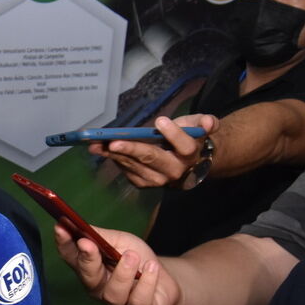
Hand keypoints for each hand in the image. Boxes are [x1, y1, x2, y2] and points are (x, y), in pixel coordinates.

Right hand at [54, 225, 180, 304]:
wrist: (165, 279)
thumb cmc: (138, 260)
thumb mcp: (119, 241)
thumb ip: (101, 236)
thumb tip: (81, 227)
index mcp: (91, 268)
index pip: (71, 257)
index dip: (63, 243)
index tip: (60, 227)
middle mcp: (100, 287)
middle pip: (87, 277)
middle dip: (87, 260)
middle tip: (89, 243)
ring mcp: (119, 302)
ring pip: (113, 293)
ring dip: (122, 272)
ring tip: (132, 256)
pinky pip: (139, 301)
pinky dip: (146, 281)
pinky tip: (150, 267)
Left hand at [90, 114, 217, 187]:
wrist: (188, 164)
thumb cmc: (190, 138)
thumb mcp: (199, 126)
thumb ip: (204, 123)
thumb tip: (208, 123)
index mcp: (190, 155)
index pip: (184, 146)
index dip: (173, 134)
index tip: (160, 121)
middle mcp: (174, 171)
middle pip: (153, 159)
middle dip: (132, 149)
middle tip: (113, 142)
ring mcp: (158, 180)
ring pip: (135, 165)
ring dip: (114, 154)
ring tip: (96, 144)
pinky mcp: (145, 183)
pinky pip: (128, 171)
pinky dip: (114, 159)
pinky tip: (101, 150)